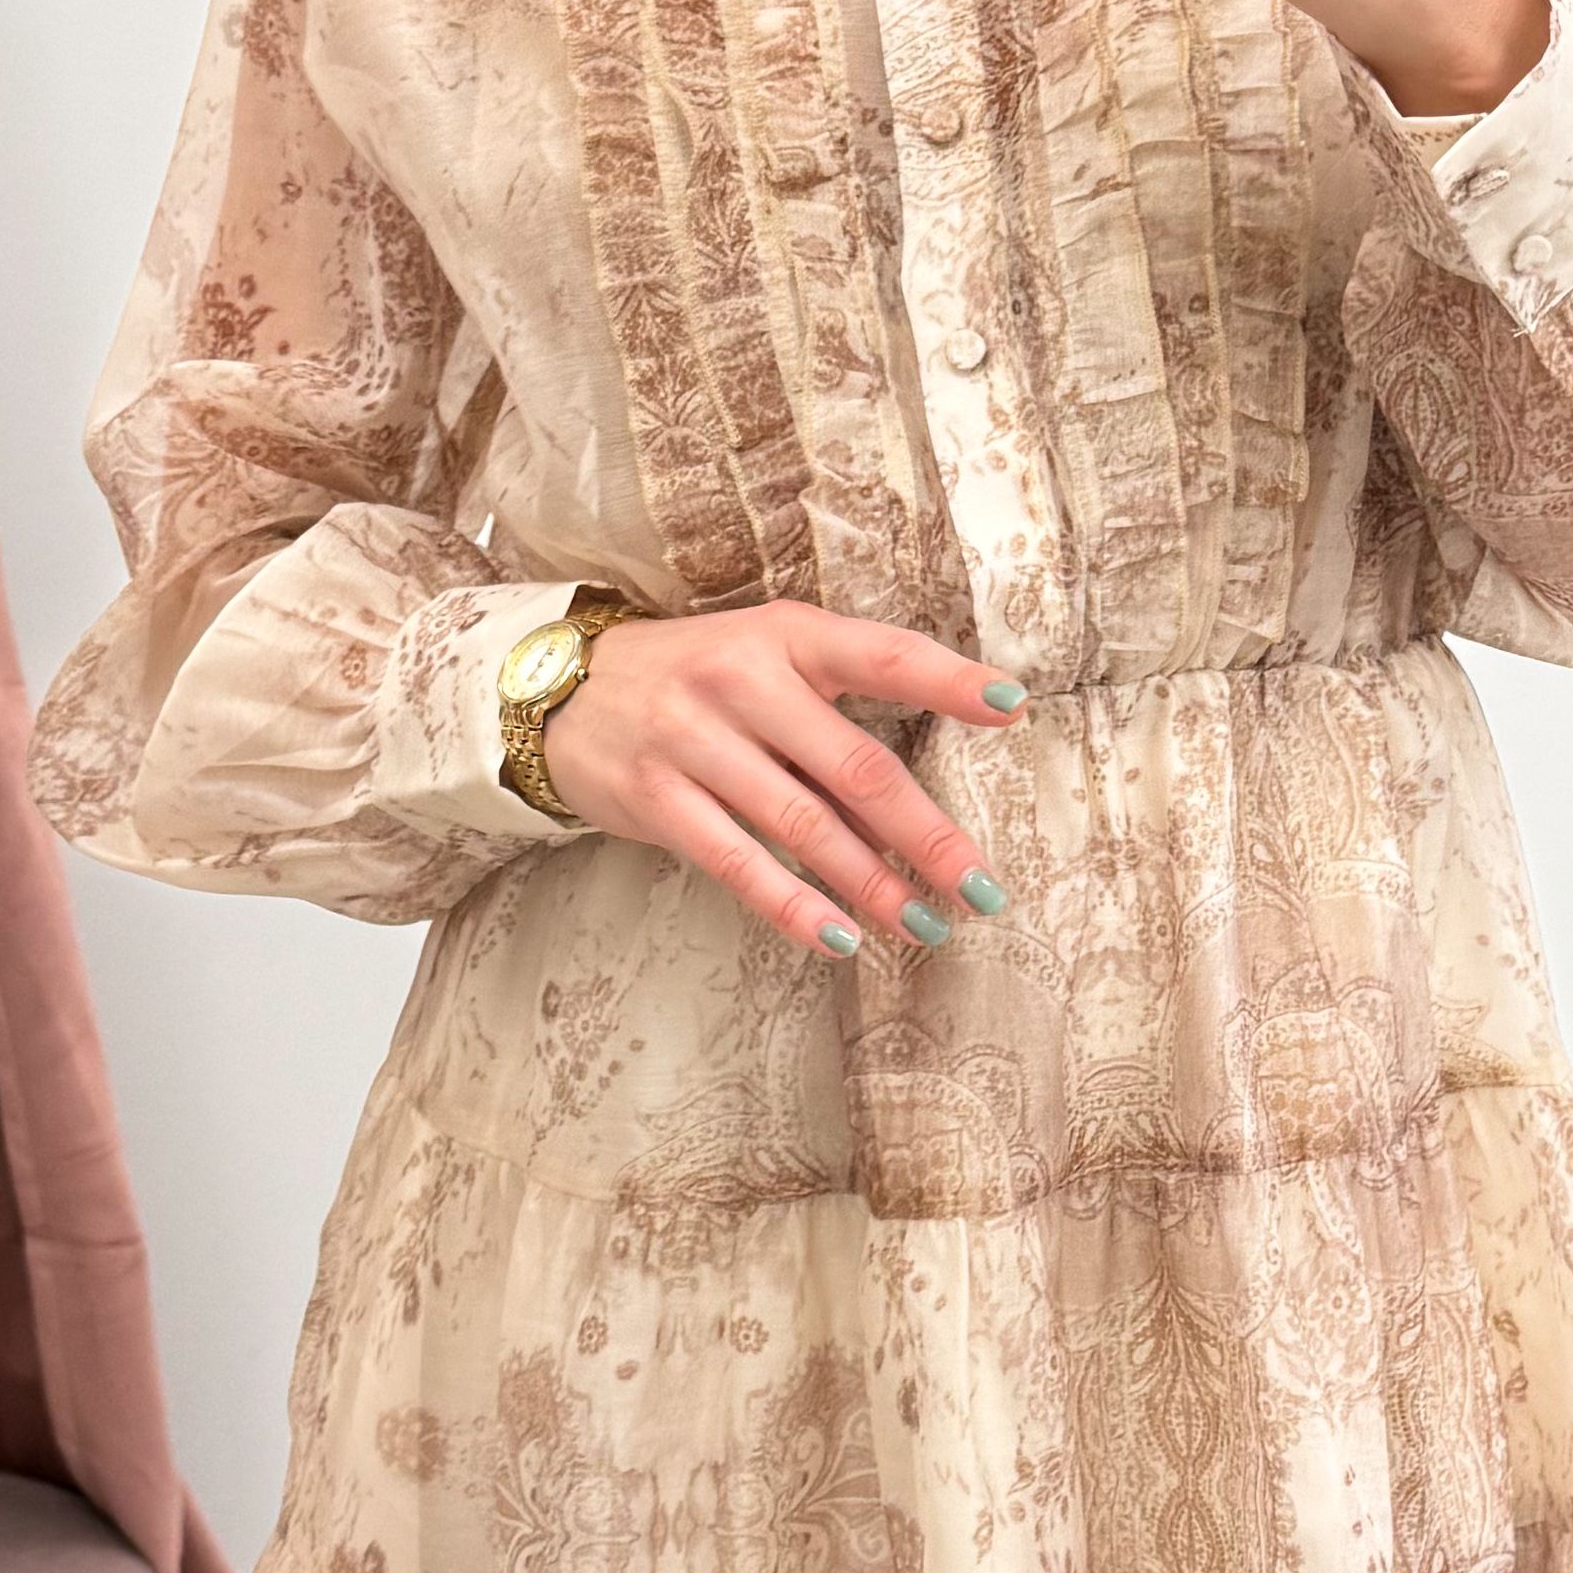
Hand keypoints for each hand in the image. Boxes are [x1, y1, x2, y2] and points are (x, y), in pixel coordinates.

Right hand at [540, 600, 1020, 961]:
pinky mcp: (655, 798)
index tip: (1014, 707)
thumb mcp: (765, 658)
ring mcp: (693, 740)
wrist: (558, 691)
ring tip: (925, 924)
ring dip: (872, 883)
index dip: (948, 679)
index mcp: (785, 635)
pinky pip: (737, 862)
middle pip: (856, 765)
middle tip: (981, 886)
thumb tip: (932, 782)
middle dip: (926, 834)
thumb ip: (837, 704)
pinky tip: (839, 937)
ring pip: (803, 825)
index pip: (881, 653)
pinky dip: (792, 906)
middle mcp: (741, 679)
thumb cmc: (695, 679)